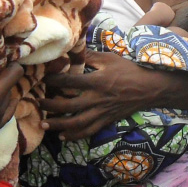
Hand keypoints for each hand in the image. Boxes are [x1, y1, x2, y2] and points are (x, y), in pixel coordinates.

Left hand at [41, 49, 160, 139]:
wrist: (150, 88)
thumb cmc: (130, 70)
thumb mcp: (110, 59)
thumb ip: (90, 56)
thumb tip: (73, 50)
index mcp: (96, 81)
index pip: (69, 81)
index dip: (54, 79)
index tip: (42, 77)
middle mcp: (97, 98)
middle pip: (68, 105)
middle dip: (50, 105)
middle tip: (37, 103)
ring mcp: (102, 112)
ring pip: (76, 122)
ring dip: (58, 124)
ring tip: (43, 124)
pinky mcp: (107, 120)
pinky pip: (89, 131)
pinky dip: (75, 135)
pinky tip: (63, 136)